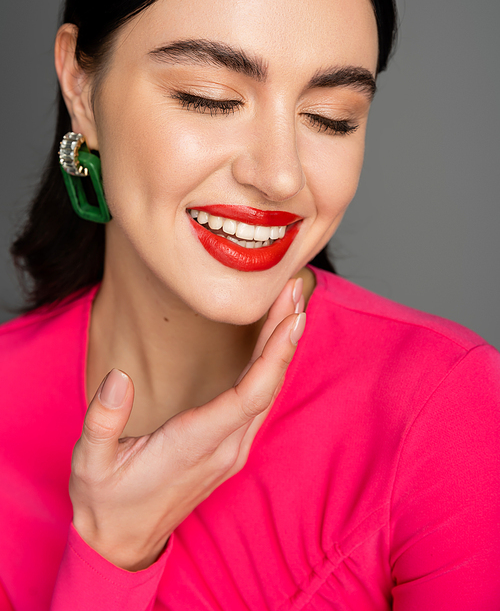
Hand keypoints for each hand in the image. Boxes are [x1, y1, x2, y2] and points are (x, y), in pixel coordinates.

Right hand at [69, 278, 305, 570]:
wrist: (123, 541)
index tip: (292, 316)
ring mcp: (232, 450)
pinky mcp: (230, 449)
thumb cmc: (108, 499)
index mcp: (195, 444)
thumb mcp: (90, 462)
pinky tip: (274, 343)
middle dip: (285, 335)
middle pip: (268, 385)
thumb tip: (119, 378)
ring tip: (290, 305)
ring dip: (282, 348)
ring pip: (268, 393)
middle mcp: (225, 448)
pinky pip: (260, 402)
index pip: (249, 395)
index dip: (275, 354)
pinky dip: (271, 367)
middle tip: (297, 288)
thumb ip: (103, 421)